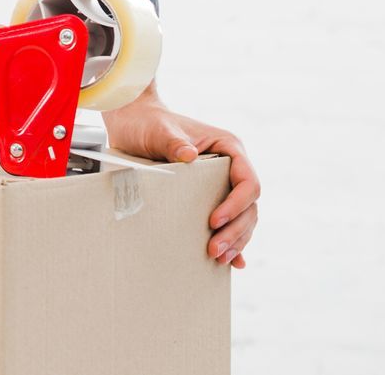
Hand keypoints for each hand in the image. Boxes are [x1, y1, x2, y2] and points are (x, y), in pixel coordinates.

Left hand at [102, 87, 259, 268]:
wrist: (135, 122)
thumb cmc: (149, 122)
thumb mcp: (159, 130)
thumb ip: (174, 142)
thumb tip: (189, 156)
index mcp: (229, 147)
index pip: (247, 182)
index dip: (236, 205)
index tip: (214, 220)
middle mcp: (232, 166)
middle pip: (248, 206)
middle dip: (235, 231)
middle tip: (214, 250)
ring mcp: (223, 182)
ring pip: (243, 218)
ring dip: (235, 240)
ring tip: (219, 258)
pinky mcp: (211, 195)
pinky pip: (230, 221)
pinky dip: (234, 241)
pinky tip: (234, 262)